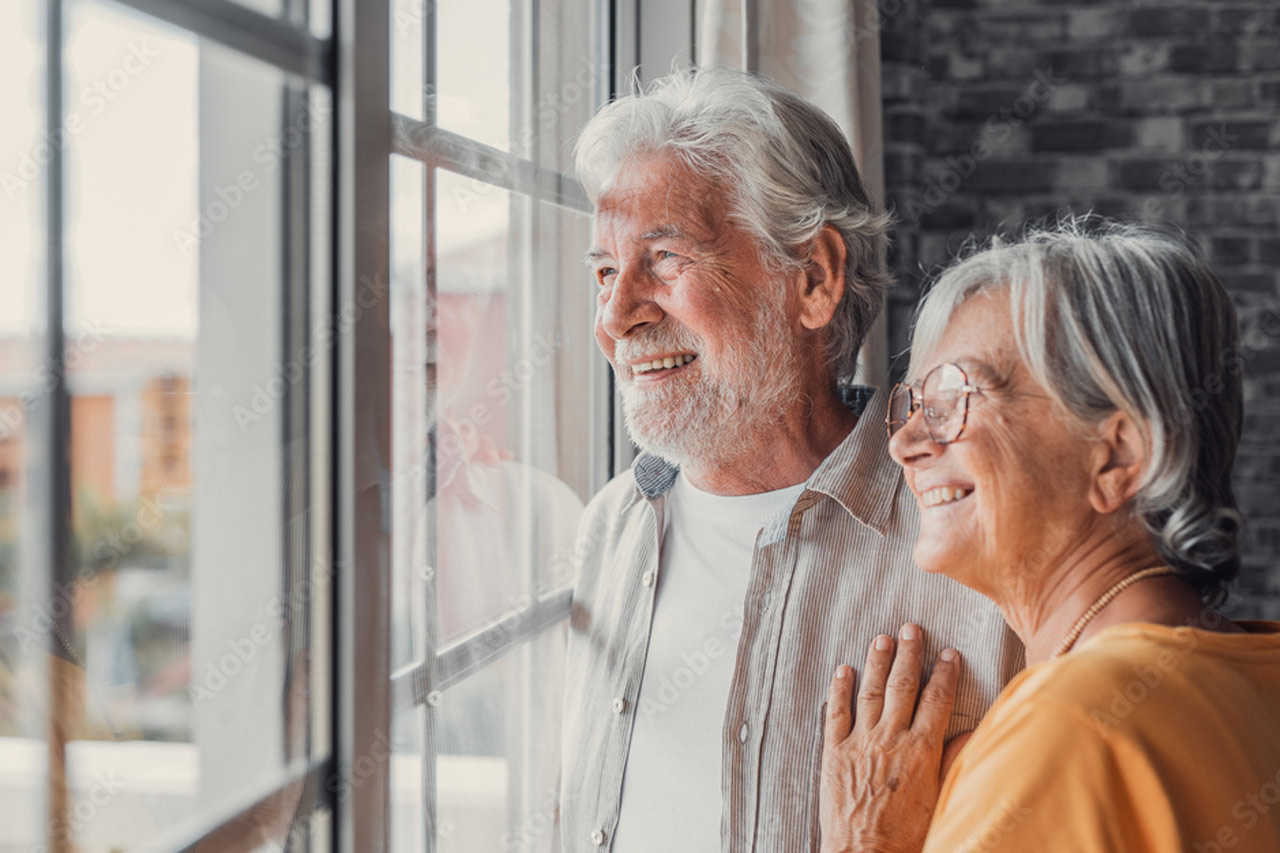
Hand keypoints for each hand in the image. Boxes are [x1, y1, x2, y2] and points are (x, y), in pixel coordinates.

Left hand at [819, 624, 960, 852]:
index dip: (944, 674)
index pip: (937, 701)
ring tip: (881, 638)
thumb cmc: (909, 836)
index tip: (949, 653)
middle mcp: (890, 739)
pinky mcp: (834, 753)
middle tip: (911, 628)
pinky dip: (839, 690)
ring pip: (869, 692)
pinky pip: (835, 713)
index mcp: (921, 751)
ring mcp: (859, 743)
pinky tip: (842, 670)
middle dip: (908, 654)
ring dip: (875, 662)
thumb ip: (954, 763)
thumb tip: (968, 734)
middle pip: (902, 686)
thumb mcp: (943, 800)